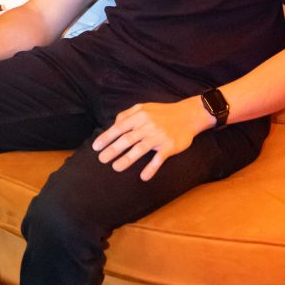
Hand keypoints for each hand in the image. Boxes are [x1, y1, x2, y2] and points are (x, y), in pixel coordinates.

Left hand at [92, 98, 208, 181]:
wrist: (188, 115)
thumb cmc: (163, 112)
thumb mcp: (144, 107)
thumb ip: (127, 114)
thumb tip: (114, 124)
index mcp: (140, 116)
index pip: (119, 127)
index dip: (106, 137)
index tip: (96, 147)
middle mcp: (148, 125)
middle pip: (127, 139)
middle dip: (112, 150)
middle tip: (101, 159)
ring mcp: (159, 136)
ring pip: (140, 149)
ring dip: (127, 159)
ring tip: (116, 167)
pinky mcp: (170, 146)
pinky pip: (159, 159)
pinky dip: (151, 168)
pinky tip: (143, 177)